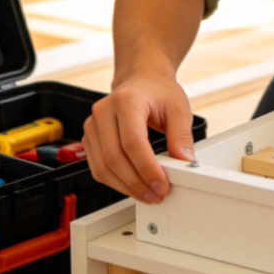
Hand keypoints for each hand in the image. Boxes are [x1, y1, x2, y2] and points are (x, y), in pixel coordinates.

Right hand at [82, 71, 195, 203]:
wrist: (141, 79)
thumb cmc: (158, 91)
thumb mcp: (178, 108)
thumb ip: (182, 136)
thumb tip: (183, 162)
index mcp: (127, 100)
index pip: (132, 142)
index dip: (147, 168)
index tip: (162, 184)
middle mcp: (104, 111)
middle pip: (114, 158)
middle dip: (137, 183)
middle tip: (157, 194)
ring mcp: (93, 124)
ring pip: (103, 167)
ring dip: (126, 187)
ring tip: (148, 194)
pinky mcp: (90, 138)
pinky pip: (98, 168)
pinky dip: (116, 182)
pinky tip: (133, 185)